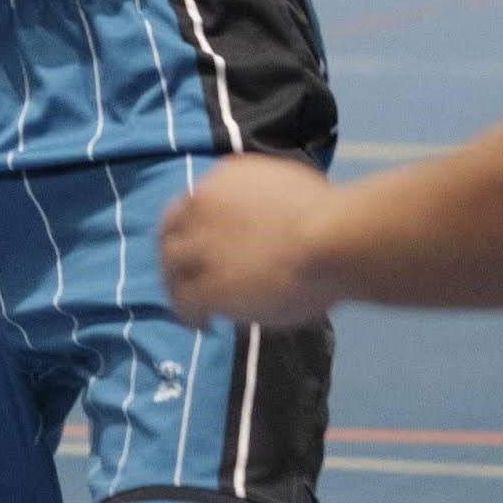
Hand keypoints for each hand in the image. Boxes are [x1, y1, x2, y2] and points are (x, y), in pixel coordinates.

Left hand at [161, 154, 339, 325]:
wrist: (331, 238)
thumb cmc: (328, 215)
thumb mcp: (287, 188)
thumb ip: (261, 202)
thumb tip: (266, 220)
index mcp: (225, 178)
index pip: (192, 203)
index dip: (192, 226)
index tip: (201, 243)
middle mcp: (204, 205)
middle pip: (170, 231)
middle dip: (175, 254)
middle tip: (185, 275)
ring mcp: (202, 245)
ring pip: (171, 265)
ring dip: (177, 285)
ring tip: (191, 305)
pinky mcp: (207, 283)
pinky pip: (184, 301)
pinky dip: (189, 314)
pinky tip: (204, 325)